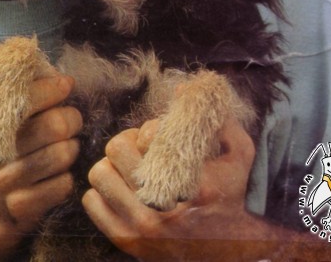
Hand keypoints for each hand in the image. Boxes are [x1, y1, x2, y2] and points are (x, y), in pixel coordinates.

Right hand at [0, 73, 81, 260]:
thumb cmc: (6, 159)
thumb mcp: (8, 128)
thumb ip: (28, 102)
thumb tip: (63, 79)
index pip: (26, 97)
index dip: (52, 88)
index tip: (66, 84)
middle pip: (54, 125)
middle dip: (71, 120)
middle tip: (71, 122)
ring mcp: (8, 181)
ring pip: (61, 155)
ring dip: (71, 150)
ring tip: (66, 149)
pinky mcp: (21, 207)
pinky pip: (63, 185)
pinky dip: (67, 179)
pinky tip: (58, 177)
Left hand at [82, 117, 256, 260]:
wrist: (229, 253)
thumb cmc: (232, 198)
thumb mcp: (239, 155)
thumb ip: (219, 120)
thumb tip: (184, 86)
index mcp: (191, 184)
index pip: (147, 136)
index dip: (149, 130)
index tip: (159, 137)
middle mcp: (162, 208)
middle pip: (116, 149)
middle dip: (128, 144)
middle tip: (140, 151)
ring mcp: (141, 228)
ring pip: (99, 173)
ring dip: (113, 167)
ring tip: (130, 170)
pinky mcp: (126, 241)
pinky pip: (91, 200)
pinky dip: (102, 192)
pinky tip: (122, 192)